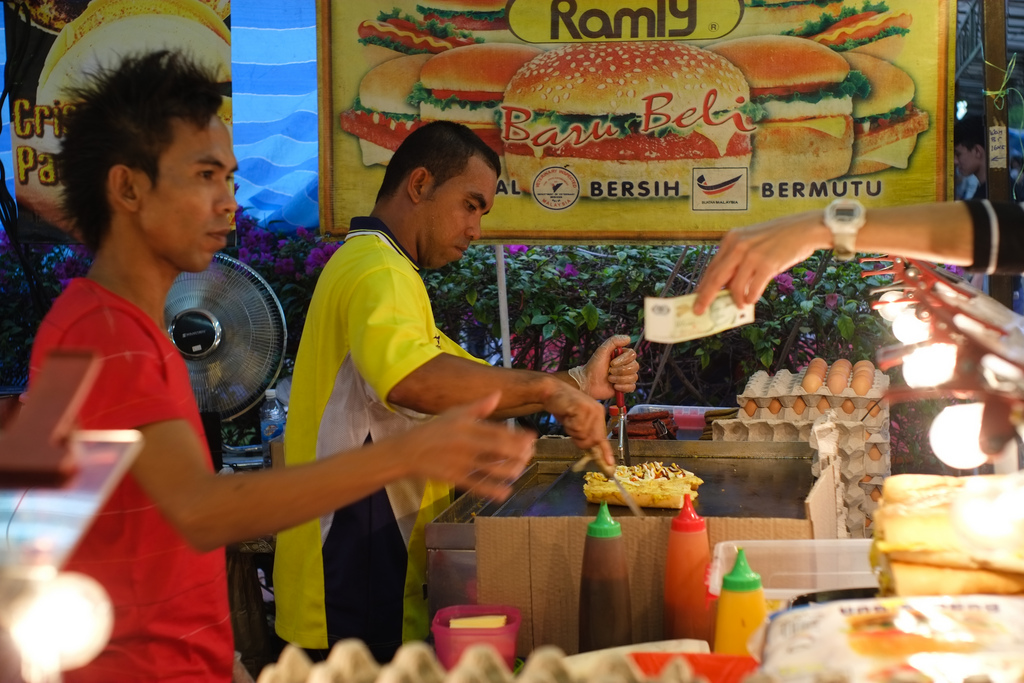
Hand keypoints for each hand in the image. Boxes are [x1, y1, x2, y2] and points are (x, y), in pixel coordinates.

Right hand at [402, 392, 535, 500]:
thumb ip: (479, 406)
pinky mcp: (455, 478)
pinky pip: (477, 485)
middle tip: (530, 454)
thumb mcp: (455, 413)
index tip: (533, 438)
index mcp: (468, 427)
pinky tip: (506, 491)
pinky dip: (492, 490)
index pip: (498, 431)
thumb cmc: (434, 430)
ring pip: (491, 468)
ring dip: (510, 471)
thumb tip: (498, 393)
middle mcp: (466, 444)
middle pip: (498, 450)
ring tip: (520, 469)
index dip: (518, 436)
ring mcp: (461, 463)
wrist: (407, 451)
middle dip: (519, 453)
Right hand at [543, 385, 613, 467]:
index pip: (603, 437)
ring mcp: (591, 409)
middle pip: (592, 440)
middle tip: (571, 429)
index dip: (605, 452)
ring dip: (572, 431)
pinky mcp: (582, 408)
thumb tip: (591, 452)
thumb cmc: (563, 408)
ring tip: (569, 419)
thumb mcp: (577, 423)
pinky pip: (576, 427)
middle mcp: (598, 412)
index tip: (609, 464)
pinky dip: (568, 425)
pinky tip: (567, 415)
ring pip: (583, 435)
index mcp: (599, 415)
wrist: (552, 392)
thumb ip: (585, 435)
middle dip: (580, 440)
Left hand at [576, 334, 637, 398]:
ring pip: (633, 377)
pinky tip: (614, 386)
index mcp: (622, 355)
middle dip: (620, 370)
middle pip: (635, 366)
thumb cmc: (593, 366)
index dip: (623, 360)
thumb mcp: (602, 350)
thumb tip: (628, 338)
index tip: (611, 363)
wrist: (588, 382)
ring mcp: (626, 376)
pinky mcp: (625, 387)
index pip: (633, 355)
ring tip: (609, 378)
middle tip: (609, 371)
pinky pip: (632, 387)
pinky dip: (622, 387)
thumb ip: (614, 341)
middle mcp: (626, 365)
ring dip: (619, 379)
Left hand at [693, 210, 829, 314]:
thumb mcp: (752, 242)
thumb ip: (738, 260)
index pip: (712, 267)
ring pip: (734, 286)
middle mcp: (738, 246)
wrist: (805, 229)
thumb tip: (727, 285)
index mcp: (732, 240)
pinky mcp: (767, 264)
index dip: (702, 285)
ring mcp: (752, 255)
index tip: (696, 298)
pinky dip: (750, 297)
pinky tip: (750, 300)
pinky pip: (752, 288)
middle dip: (706, 297)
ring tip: (740, 305)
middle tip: (699, 310)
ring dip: (735, 299)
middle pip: (716, 277)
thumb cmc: (779, 237)